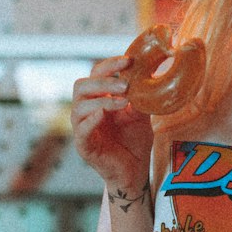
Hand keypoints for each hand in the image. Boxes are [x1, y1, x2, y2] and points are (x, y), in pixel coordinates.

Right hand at [71, 55, 153, 194]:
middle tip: (126, 84)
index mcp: (98, 99)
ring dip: (101, 99)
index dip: (110, 65)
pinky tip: (103, 114)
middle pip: (81, 86)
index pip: (96, 75)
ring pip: (79, 106)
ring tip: (124, 101)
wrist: (135, 171)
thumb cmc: (134, 141)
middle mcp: (86, 111)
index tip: (129, 61)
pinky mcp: (84, 146)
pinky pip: (81, 130)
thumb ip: (141, 97)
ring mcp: (82, 128)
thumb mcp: (141, 115)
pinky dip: (91, 120)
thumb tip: (152, 73)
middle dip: (103, 81)